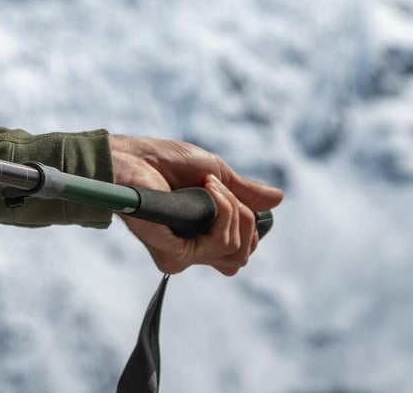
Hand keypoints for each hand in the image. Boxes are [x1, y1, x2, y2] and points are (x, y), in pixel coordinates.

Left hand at [108, 135, 282, 275]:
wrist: (134, 157)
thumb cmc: (163, 162)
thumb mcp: (215, 172)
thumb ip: (244, 192)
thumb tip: (278, 199)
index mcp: (202, 236)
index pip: (242, 252)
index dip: (248, 227)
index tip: (234, 196)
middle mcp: (193, 251)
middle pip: (242, 255)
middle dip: (243, 216)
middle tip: (217, 187)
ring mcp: (183, 255)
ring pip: (235, 249)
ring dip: (231, 208)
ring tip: (206, 184)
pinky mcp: (173, 254)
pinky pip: (219, 243)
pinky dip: (221, 210)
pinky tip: (204, 191)